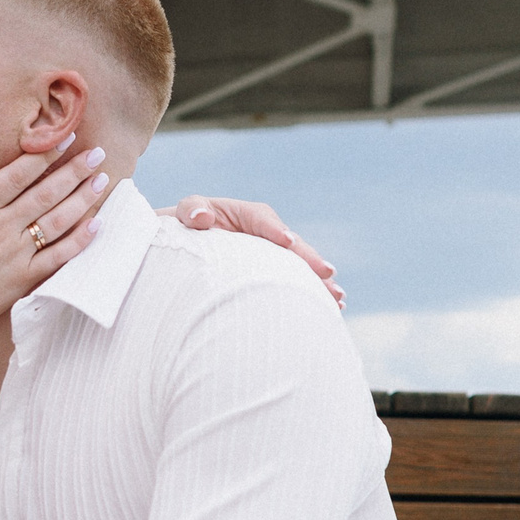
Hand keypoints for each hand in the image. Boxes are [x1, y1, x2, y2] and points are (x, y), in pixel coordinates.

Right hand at [0, 138, 106, 321]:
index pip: (17, 174)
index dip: (43, 154)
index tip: (66, 138)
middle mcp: (2, 226)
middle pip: (45, 192)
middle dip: (74, 171)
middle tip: (98, 154)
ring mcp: (17, 252)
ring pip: (57, 220)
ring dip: (83, 199)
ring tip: (102, 180)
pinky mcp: (25, 278)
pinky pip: (59, 256)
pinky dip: (79, 240)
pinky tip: (96, 225)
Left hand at [167, 197, 342, 306]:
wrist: (183, 252)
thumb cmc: (182, 230)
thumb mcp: (183, 215)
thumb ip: (191, 210)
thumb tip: (200, 216)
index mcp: (244, 215)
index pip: (261, 219)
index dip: (274, 230)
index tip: (286, 241)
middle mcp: (265, 234)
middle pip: (290, 245)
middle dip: (309, 259)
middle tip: (327, 273)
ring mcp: (272, 255)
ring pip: (298, 266)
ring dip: (318, 281)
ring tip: (337, 298)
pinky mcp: (273, 274)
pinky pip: (296, 282)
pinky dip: (312, 293)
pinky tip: (331, 309)